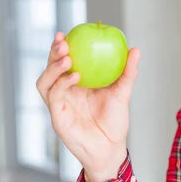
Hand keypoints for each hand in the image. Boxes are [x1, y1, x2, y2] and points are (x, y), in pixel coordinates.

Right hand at [36, 31, 140, 181]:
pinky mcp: (57, 117)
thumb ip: (128, 73)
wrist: (111, 149)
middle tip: (64, 42)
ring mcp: (58, 105)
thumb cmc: (115, 123)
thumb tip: (135, 49)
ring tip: (67, 58)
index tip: (67, 32)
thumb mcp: (123, 93)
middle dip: (53, 53)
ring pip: (45, 81)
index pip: (63, 61)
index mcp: (76, 84)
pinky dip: (62, 84)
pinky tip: (76, 76)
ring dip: (53, 68)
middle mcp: (63, 93)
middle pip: (50, 68)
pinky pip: (54, 97)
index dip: (61, 47)